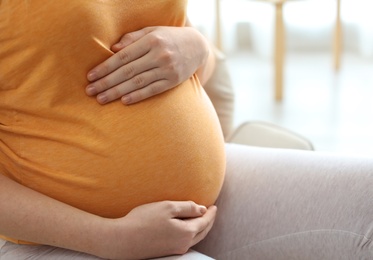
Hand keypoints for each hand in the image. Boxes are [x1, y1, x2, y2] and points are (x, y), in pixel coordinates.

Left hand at [86, 26, 209, 104]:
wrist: (197, 46)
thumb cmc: (169, 38)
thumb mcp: (152, 31)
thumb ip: (132, 38)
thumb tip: (112, 49)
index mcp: (151, 40)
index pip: (123, 56)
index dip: (105, 67)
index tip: (90, 76)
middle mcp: (159, 55)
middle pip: (127, 71)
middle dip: (107, 82)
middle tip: (90, 91)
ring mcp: (168, 69)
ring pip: (138, 83)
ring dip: (117, 92)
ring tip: (101, 99)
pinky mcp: (173, 81)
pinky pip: (152, 90)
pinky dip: (137, 96)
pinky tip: (124, 101)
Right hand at [100, 201, 216, 259]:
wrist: (123, 240)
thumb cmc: (144, 220)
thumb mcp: (167, 207)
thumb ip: (187, 207)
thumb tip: (202, 209)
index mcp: (186, 232)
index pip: (204, 221)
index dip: (211, 213)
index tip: (214, 205)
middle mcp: (183, 244)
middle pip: (202, 232)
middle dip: (209, 221)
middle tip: (212, 212)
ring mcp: (175, 249)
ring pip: (195, 238)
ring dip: (201, 228)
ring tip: (202, 219)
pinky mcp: (166, 251)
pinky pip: (185, 242)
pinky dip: (191, 233)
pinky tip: (186, 228)